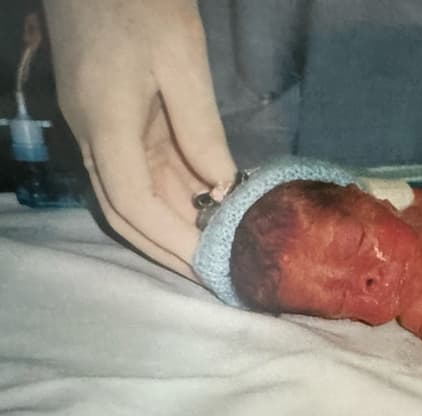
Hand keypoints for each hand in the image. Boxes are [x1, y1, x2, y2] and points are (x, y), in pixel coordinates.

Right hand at [43, 0, 236, 278]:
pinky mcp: (108, 115)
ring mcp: (96, 126)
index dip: (171, 239)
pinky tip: (203, 205)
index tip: (209, 264)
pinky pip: (137, 165)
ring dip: (169, 222)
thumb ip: (200, 130)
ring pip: (130, 192)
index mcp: (105, 125)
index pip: (133, 203)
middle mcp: (92, 136)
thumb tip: (222, 186)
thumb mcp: (181, 63)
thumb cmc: (142, 3)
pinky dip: (170, 190)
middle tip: (211, 275)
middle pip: (124, 210)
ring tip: (211, 250)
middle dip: (166, 246)